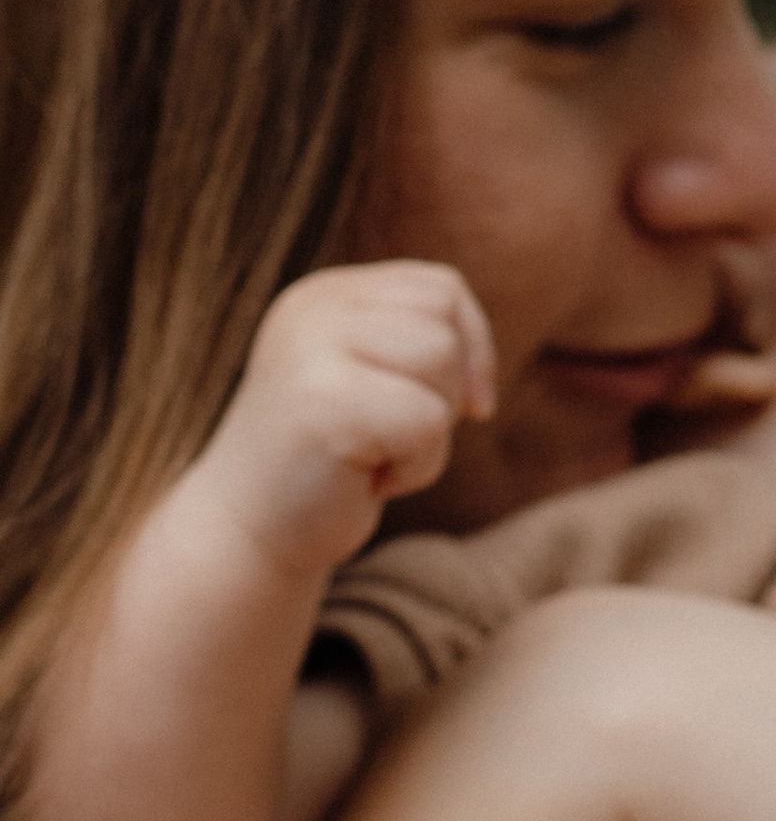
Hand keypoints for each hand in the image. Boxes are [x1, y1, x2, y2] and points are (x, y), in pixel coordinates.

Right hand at [200, 263, 496, 580]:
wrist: (249, 532)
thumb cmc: (327, 464)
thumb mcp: (370, 382)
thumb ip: (414, 346)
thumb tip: (481, 371)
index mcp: (326, 296)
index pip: (440, 288)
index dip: (471, 348)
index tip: (459, 406)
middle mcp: (313, 308)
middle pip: (444, 323)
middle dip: (445, 392)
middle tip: (390, 436)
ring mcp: (311, 348)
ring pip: (440, 362)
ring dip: (431, 430)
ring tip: (376, 455)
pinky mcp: (321, 401)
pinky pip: (427, 420)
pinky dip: (418, 466)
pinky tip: (368, 480)